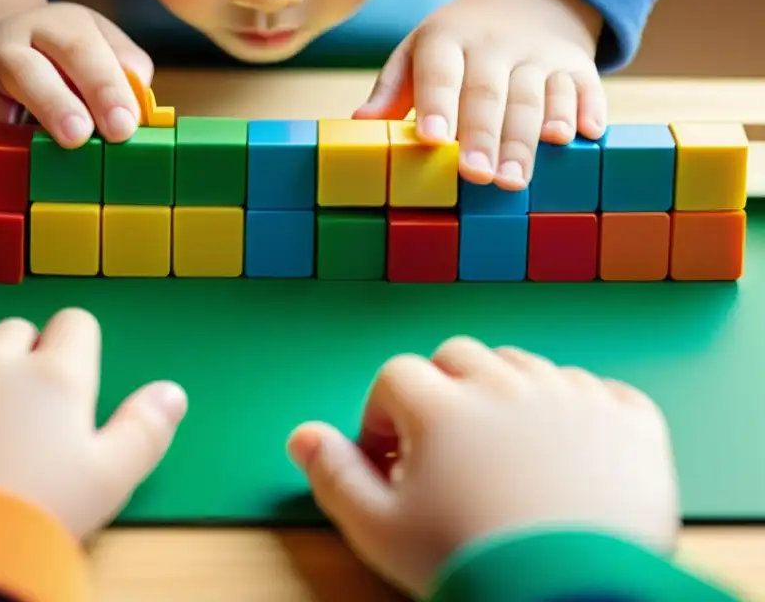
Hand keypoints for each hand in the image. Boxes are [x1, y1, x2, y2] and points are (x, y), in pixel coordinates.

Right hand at [0, 3, 152, 147]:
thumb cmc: (63, 57)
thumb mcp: (102, 47)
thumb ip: (126, 68)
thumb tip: (139, 96)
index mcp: (56, 26)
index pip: (81, 49)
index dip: (103, 88)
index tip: (123, 127)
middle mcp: (8, 41)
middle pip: (24, 67)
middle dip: (52, 104)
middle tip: (78, 137)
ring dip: (2, 122)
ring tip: (27, 138)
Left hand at [0, 308, 187, 539]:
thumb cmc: (38, 515)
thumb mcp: (111, 479)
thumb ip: (146, 428)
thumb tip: (172, 392)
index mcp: (52, 374)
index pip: (73, 324)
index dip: (73, 349)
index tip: (66, 385)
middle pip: (11, 332)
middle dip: (18, 360)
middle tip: (16, 416)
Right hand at [287, 337, 677, 597]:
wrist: (571, 599)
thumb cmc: (469, 565)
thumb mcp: (379, 531)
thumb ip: (334, 476)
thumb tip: (302, 435)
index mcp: (443, 405)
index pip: (397, 376)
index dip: (383, 414)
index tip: (391, 459)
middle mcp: (506, 384)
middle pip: (459, 355)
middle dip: (442, 390)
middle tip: (445, 446)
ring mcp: (573, 397)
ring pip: (524, 364)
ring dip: (505, 393)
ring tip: (504, 451)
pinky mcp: (630, 422)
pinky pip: (597, 387)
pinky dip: (576, 408)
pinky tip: (567, 449)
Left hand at [356, 0, 607, 189]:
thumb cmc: (456, 45)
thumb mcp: (419, 52)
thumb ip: (393, 89)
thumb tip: (359, 122)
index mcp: (447, 39)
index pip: (440, 71)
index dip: (438, 104)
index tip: (434, 140)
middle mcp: (495, 44)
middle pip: (490, 92)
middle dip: (484, 136)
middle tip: (478, 176)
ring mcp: (540, 53)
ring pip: (536, 96)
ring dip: (528, 139)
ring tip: (516, 178)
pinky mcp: (577, 64)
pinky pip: (585, 86)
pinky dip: (586, 110)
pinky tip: (583, 136)